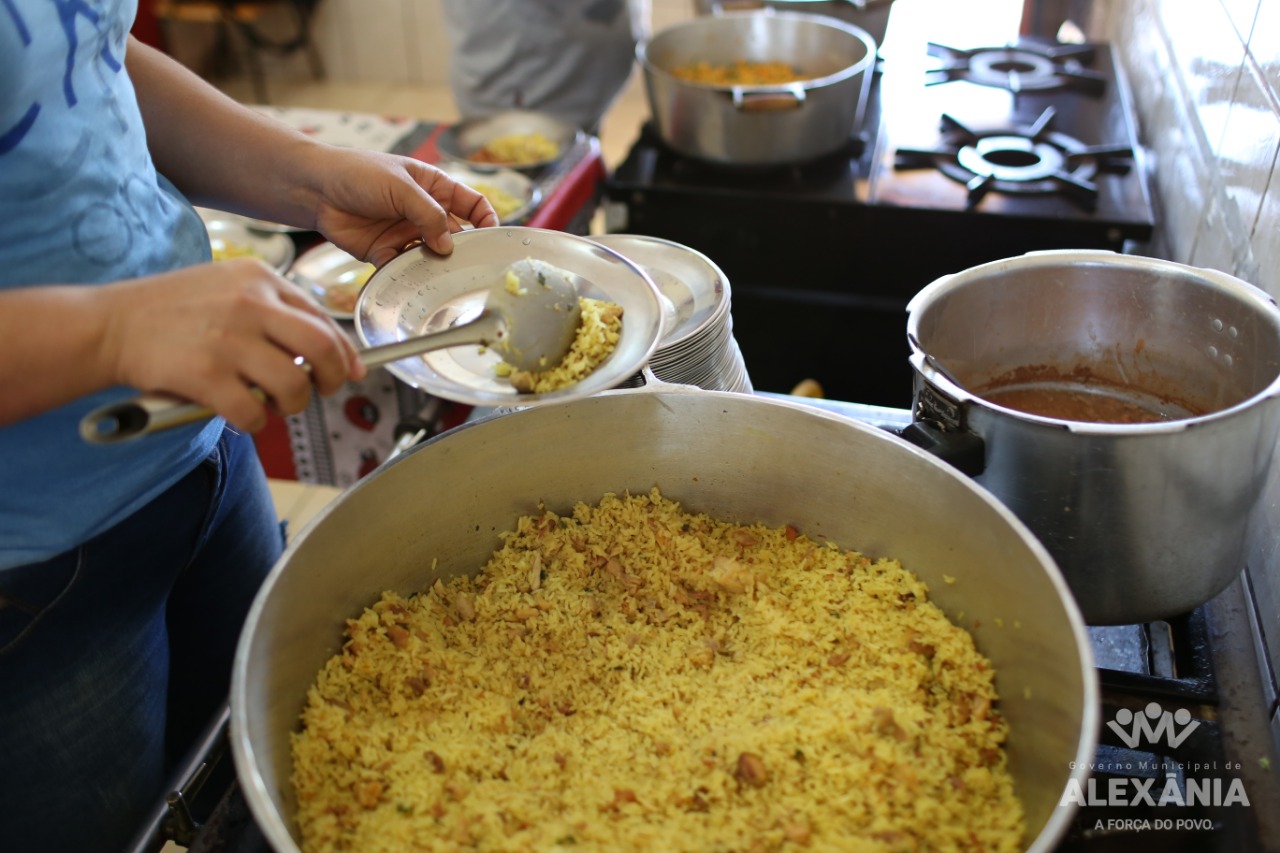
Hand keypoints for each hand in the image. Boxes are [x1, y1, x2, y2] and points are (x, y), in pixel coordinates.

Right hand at [99, 260, 364, 431]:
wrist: (108, 324)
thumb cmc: (169, 311)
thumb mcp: (227, 287)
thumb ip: (274, 309)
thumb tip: (326, 347)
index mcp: (258, 278)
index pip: (322, 319)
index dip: (344, 353)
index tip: (352, 371)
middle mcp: (249, 304)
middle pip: (322, 348)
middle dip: (333, 379)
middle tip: (322, 391)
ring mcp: (228, 339)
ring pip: (294, 385)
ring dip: (292, 406)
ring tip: (274, 405)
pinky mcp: (206, 374)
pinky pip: (254, 413)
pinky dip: (255, 423)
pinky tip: (243, 415)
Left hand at [304, 148, 499, 265]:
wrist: (315, 189)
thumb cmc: (357, 174)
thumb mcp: (400, 186)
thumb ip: (428, 214)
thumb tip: (449, 245)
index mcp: (434, 188)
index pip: (472, 204)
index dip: (487, 219)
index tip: (493, 238)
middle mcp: (424, 212)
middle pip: (456, 235)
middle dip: (463, 250)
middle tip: (467, 265)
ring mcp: (406, 234)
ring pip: (432, 255)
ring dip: (437, 266)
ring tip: (441, 277)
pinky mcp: (386, 253)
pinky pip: (405, 270)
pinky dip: (409, 277)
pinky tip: (412, 282)